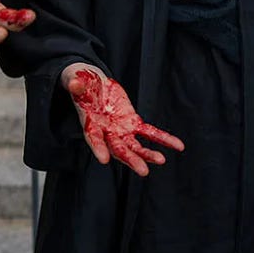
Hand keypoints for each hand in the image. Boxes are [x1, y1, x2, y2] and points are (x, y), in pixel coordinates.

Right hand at [62, 64, 184, 175]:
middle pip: (119, 149)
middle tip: (143, 171)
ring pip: (136, 146)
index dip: (98, 148)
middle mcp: (107, 132)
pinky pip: (150, 133)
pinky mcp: (133, 123)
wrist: (93, 85)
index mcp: (91, 124)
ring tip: (161, 160)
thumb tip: (74, 83)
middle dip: (131, 159)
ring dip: (148, 154)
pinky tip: (178, 146)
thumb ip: (76, 85)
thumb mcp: (77, 81)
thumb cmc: (81, 84)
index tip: (104, 159)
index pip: (94, 138)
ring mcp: (121, 130)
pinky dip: (164, 139)